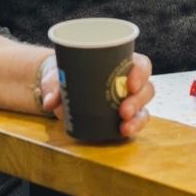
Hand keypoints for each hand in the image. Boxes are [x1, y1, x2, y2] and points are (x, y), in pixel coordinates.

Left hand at [37, 51, 154, 138]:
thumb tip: (49, 102)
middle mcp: (127, 82)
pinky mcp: (121, 118)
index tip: (130, 82)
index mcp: (120, 63)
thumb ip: (54, 87)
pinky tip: (124, 131)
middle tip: (123, 109)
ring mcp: (127, 101)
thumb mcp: (58, 76)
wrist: (59, 89)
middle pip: (145, 88)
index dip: (141, 72)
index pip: (141, 64)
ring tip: (124, 125)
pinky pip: (134, 122)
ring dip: (137, 117)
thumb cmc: (65, 74)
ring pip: (143, 107)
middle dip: (138, 100)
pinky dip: (132, 127)